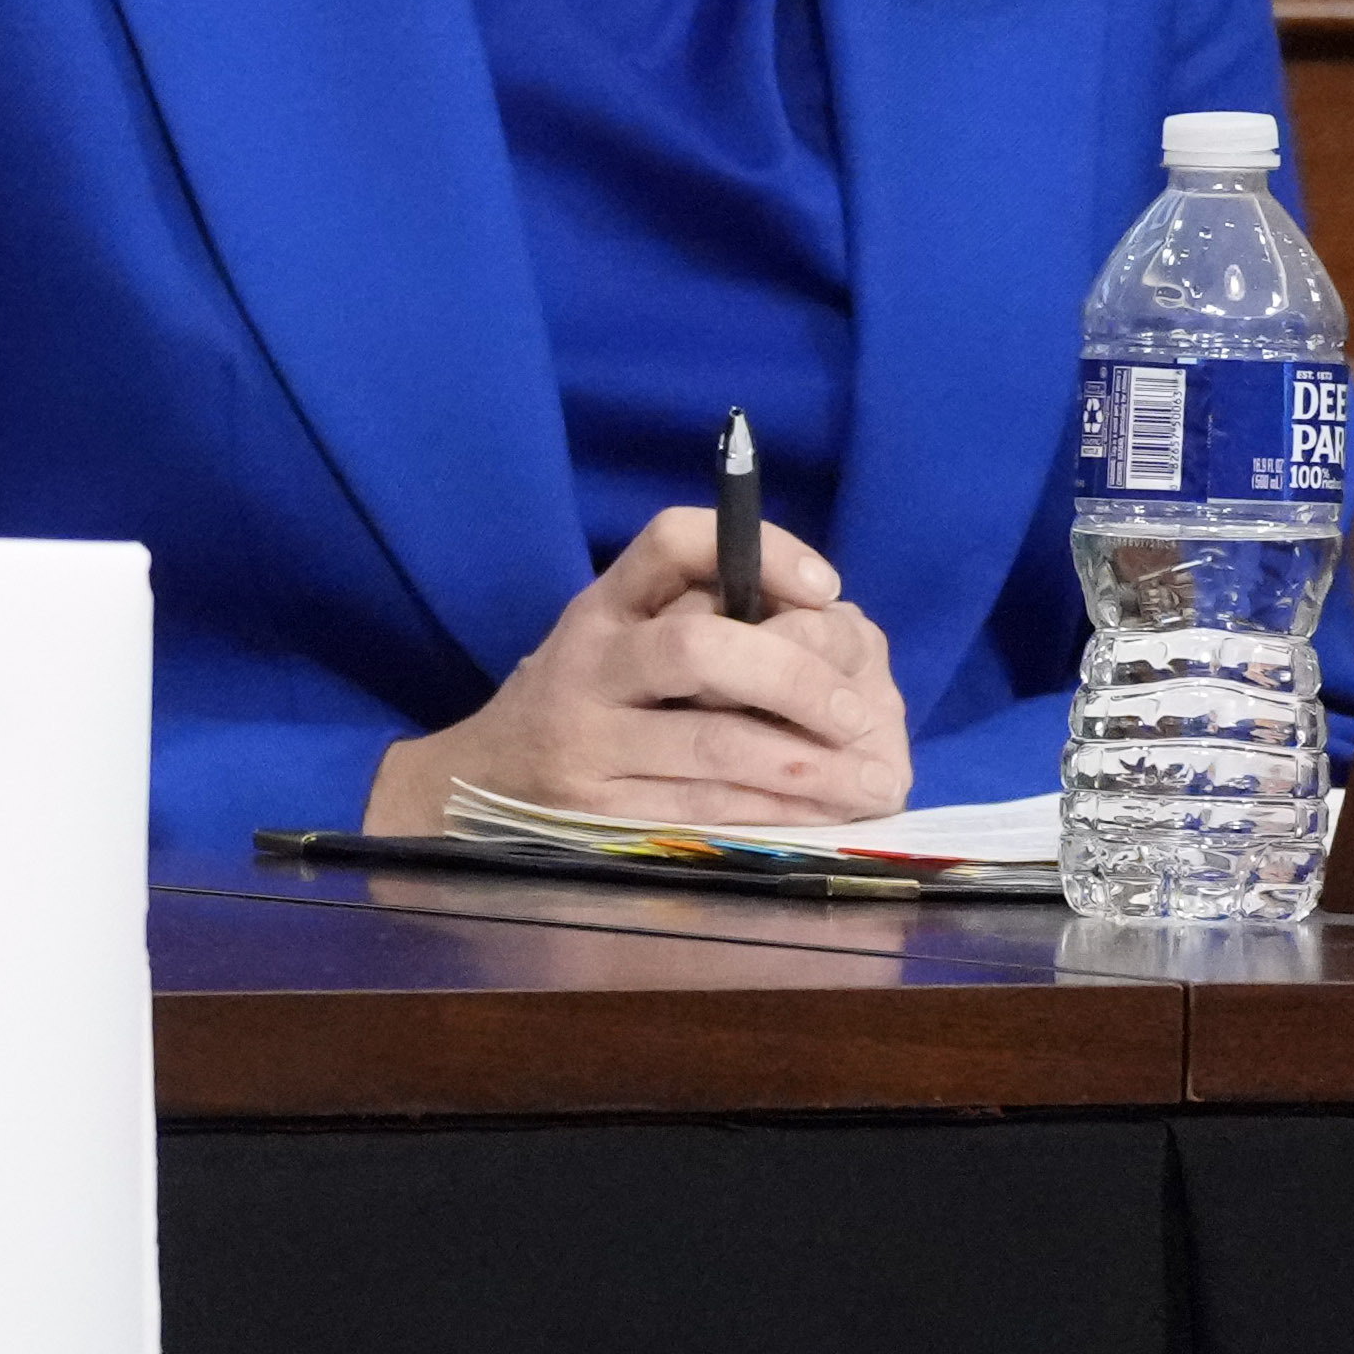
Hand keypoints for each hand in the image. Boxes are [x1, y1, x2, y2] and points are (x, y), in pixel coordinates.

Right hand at [364, 502, 915, 833]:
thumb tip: (831, 625)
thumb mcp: (622, 638)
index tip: (828, 590)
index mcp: (604, 606)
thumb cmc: (584, 701)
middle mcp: (587, 663)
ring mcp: (584, 740)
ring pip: (712, 744)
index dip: (764, 553)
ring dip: (809, 764)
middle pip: (700, 648)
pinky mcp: (594, 810)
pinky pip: (702, 808)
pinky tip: (823, 811)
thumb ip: (705, 618)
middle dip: (798, 679)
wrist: (479, 782)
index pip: (674, 542)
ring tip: (874, 778)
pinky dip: (775, 809)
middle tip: (858, 712)